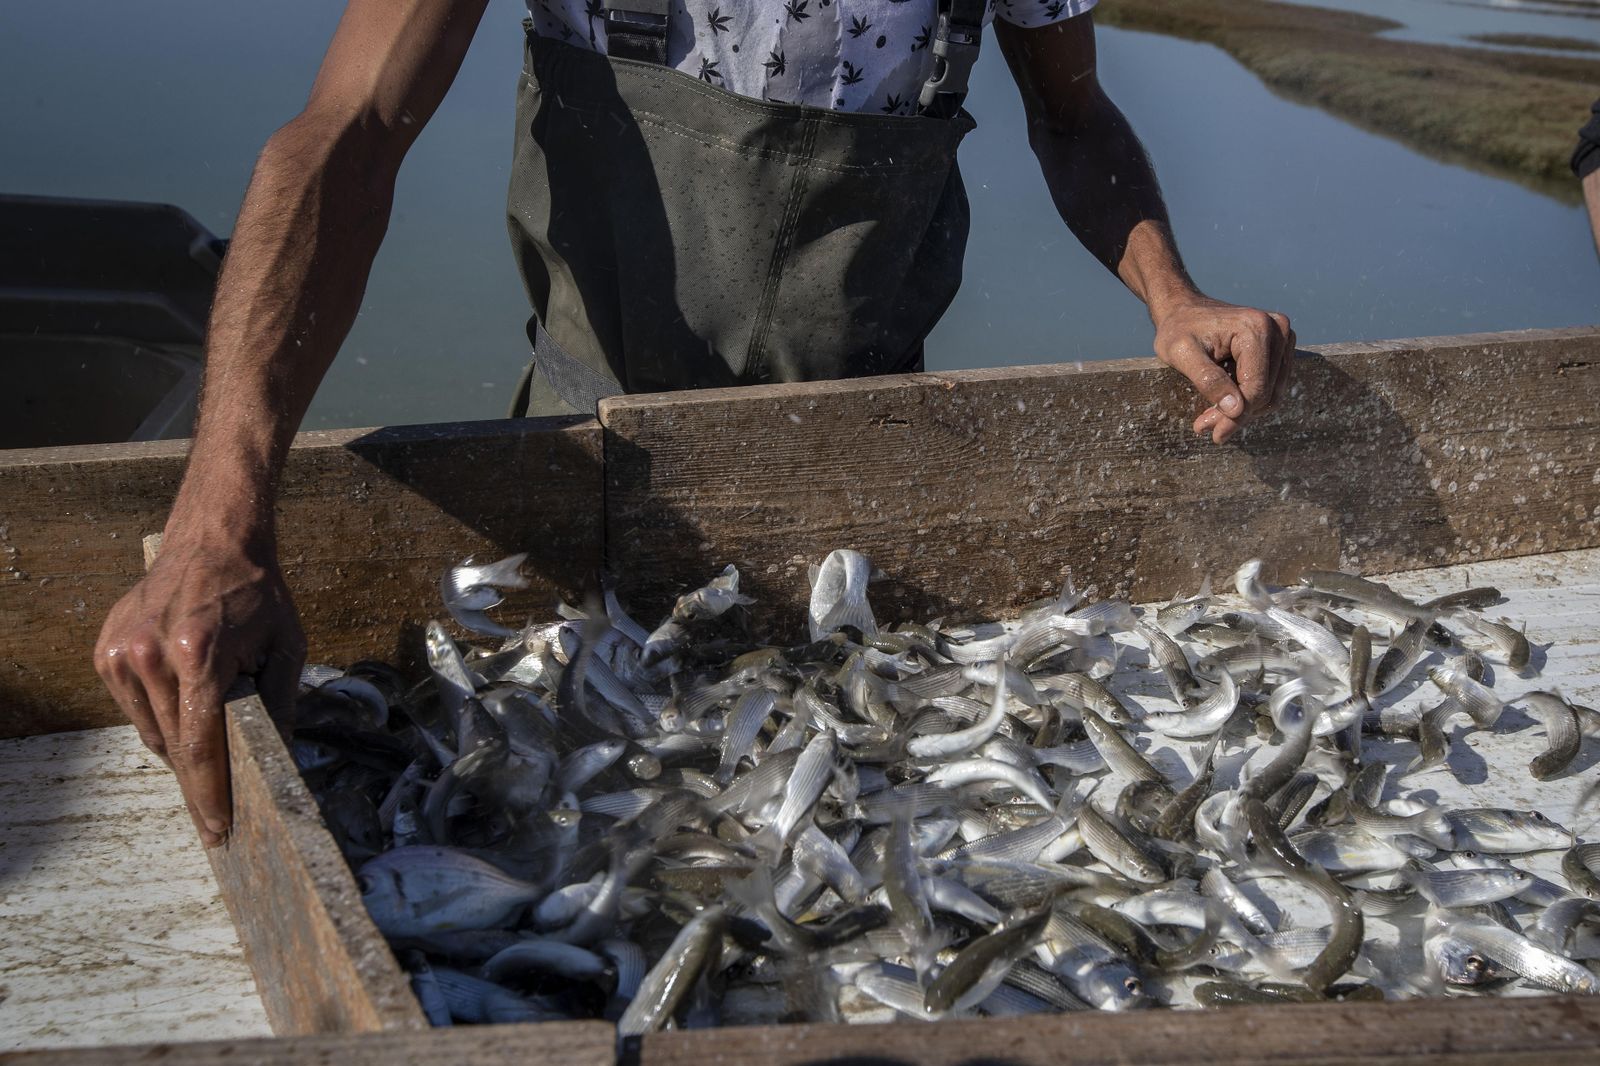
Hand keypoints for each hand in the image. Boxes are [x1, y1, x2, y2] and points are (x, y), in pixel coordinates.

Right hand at [94, 533, 303, 845]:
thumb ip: (280, 707)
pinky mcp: (106, 651)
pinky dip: (159, 715)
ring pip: (150, 732)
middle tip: (221, 808)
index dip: (210, 795)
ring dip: (178, 744)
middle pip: (173, 747)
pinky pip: (133, 708)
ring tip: (207, 731)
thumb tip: (278, 763)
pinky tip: (182, 699)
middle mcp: (151, 657)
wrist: (214, 541)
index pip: (200, 747)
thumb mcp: (286, 648)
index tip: (219, 830)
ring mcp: (122, 654)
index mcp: (198, 657)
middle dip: (198, 781)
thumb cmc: (257, 594)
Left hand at [1151, 294, 1295, 443]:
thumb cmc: (1177, 329)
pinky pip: (1271, 385)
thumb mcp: (1181, 355)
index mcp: (1256, 328)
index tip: (1209, 432)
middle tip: (1204, 427)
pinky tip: (1220, 402)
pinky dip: (1246, 399)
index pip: (1256, 388)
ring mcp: (1283, 336)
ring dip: (1241, 411)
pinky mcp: (1280, 346)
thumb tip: (1236, 409)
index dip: (1234, 417)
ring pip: (1271, 393)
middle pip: (1266, 393)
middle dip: (1235, 416)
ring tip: (1208, 417)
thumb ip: (1208, 380)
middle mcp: (1277, 329)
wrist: (1182, 308)